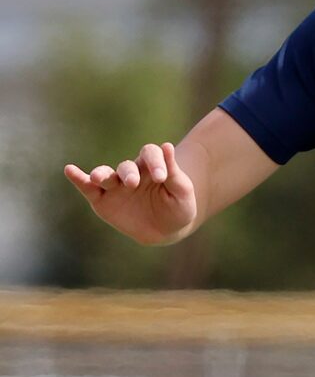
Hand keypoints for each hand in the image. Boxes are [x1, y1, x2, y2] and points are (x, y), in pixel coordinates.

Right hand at [64, 142, 197, 245]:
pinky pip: (88, 188)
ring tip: (98, 178)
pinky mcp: (102, 200)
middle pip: (126, 165)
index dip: (155, 161)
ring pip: (105, 174)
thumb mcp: (182, 192)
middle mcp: (131, 172)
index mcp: (151, 167)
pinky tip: (70, 170)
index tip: (161, 177)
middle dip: (128, 173)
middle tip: (132, 183)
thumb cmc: (178, 207)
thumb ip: (173, 172)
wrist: (167, 231)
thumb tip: (168, 145)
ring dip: (101, 174)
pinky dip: (79, 179)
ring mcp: (115, 186)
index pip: (150, 153)